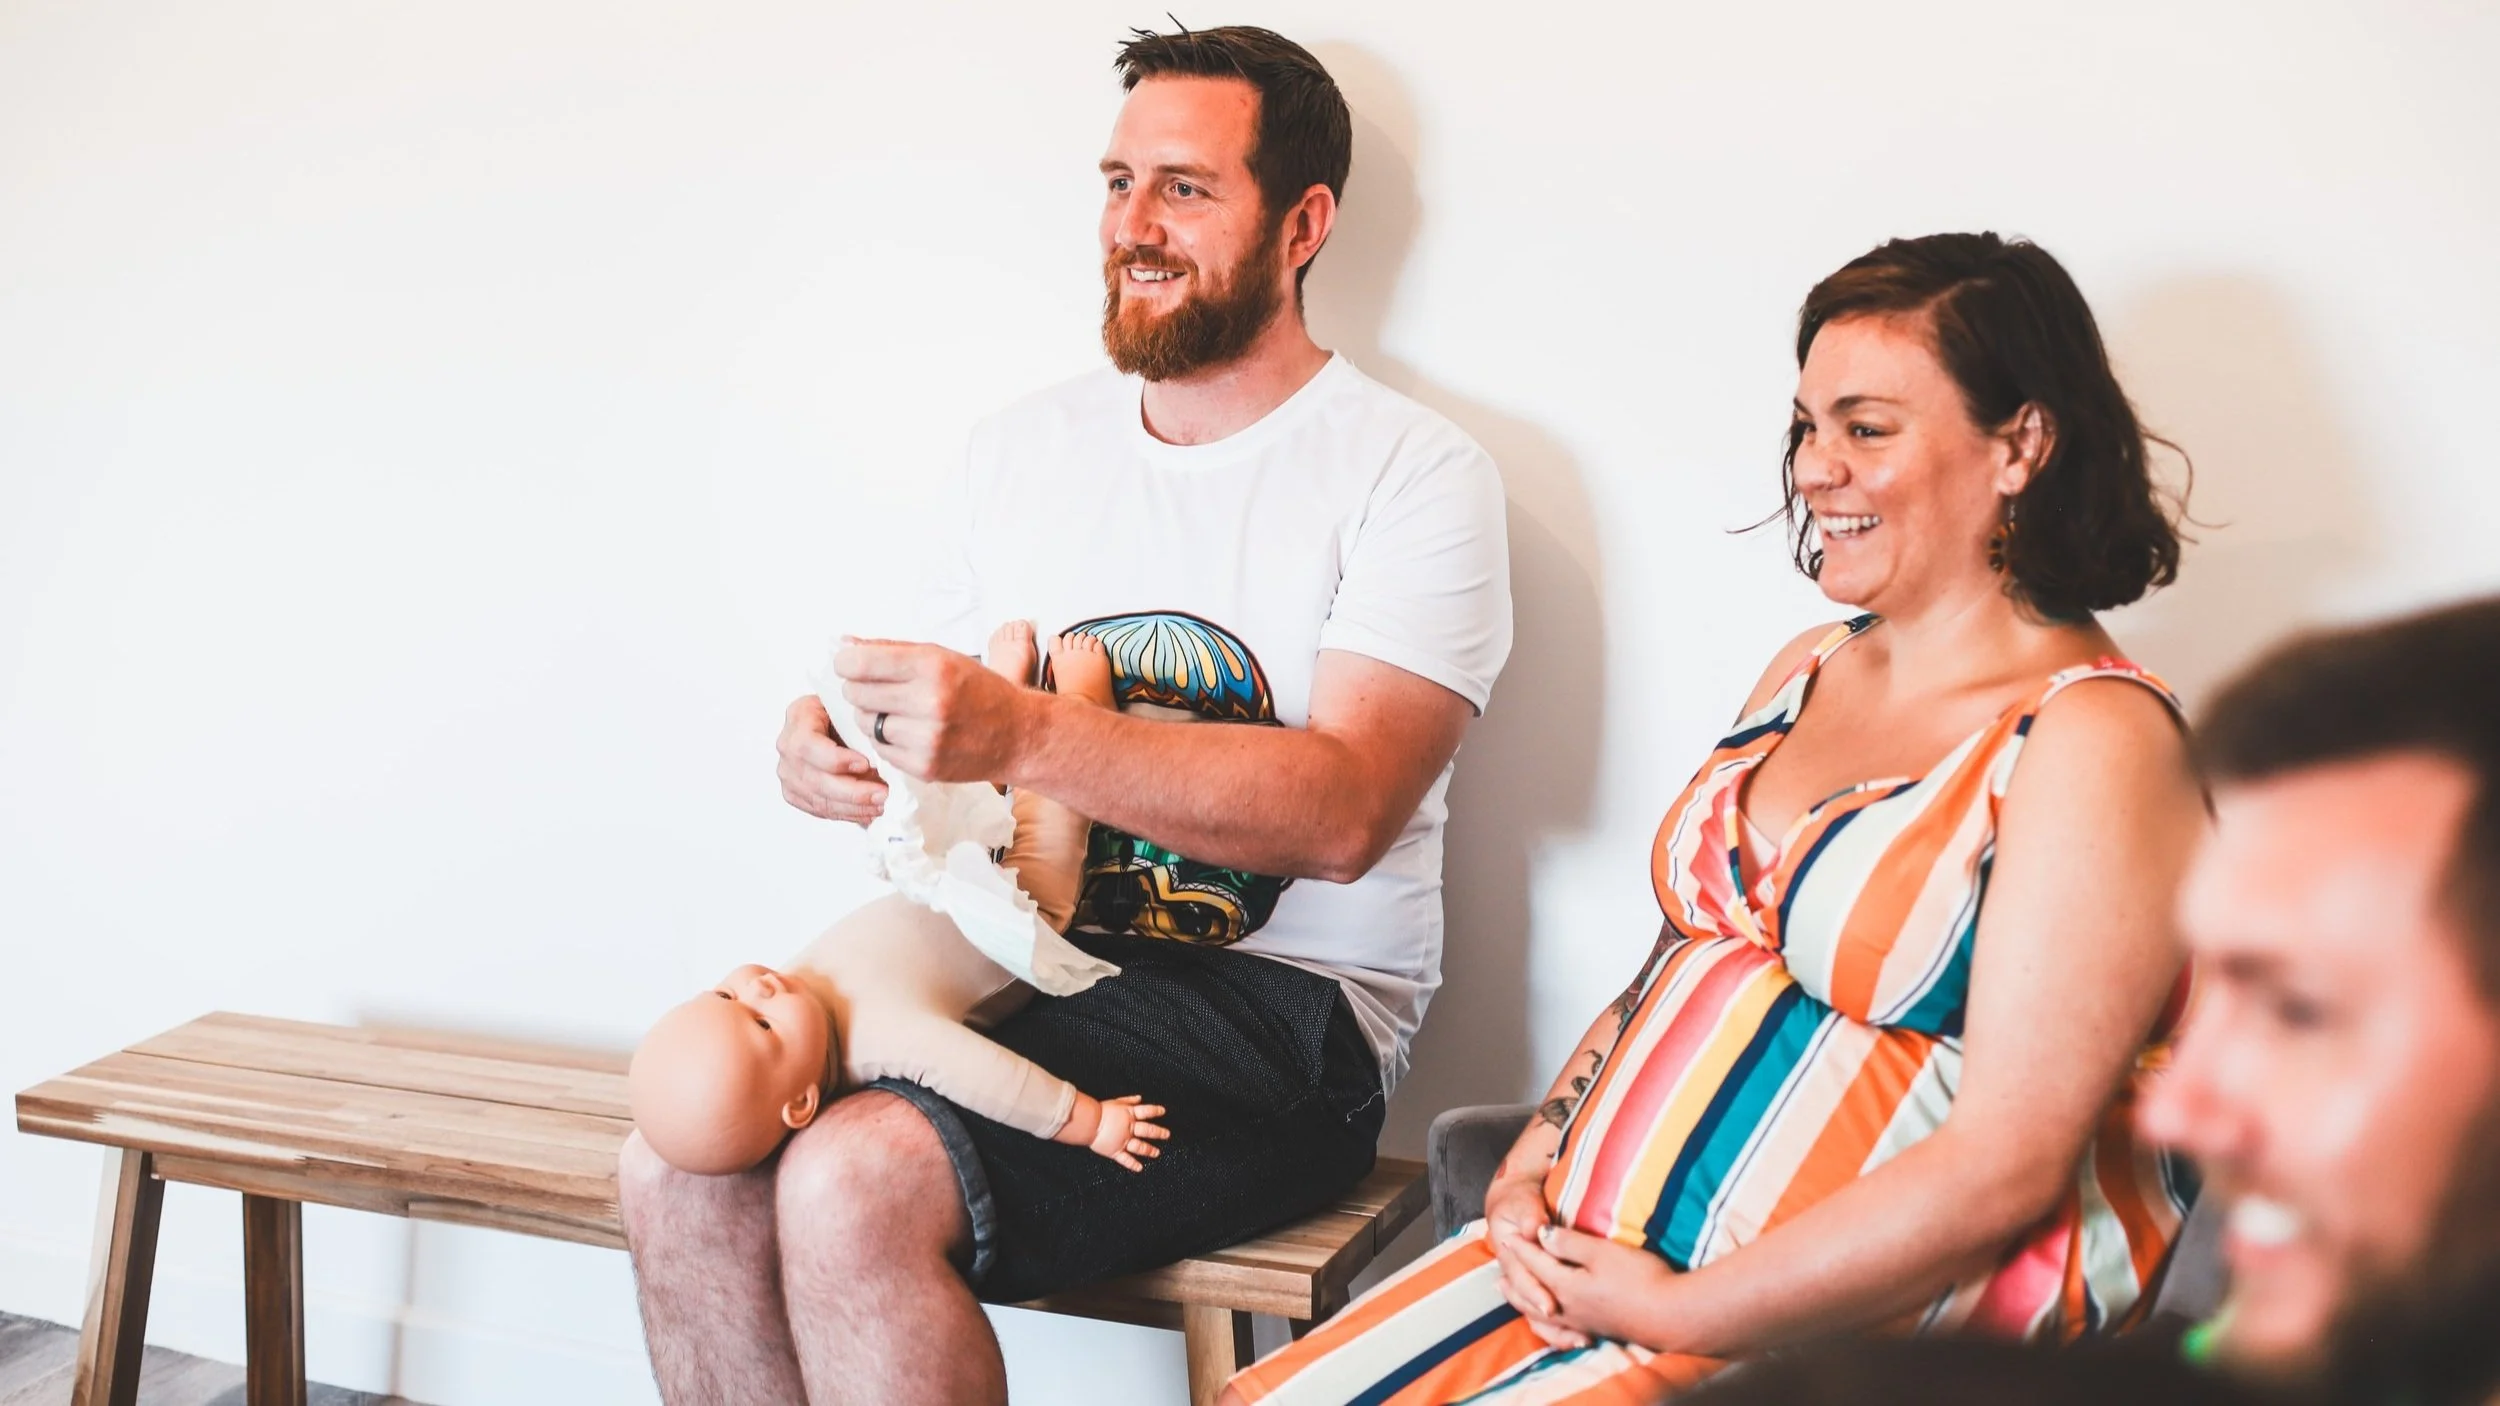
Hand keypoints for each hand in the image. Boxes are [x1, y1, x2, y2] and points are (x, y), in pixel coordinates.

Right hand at [777, 695, 886, 823]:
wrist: (832, 722)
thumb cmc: (843, 713)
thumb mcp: (851, 709)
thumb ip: (859, 726)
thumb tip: (883, 754)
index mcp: (799, 716)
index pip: (807, 744)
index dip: (835, 759)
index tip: (864, 764)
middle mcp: (788, 746)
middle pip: (814, 778)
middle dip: (851, 791)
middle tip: (881, 794)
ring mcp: (789, 772)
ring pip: (818, 798)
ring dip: (853, 807)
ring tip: (880, 806)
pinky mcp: (795, 792)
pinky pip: (820, 809)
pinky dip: (846, 813)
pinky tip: (868, 812)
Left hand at [832, 638, 1033, 782]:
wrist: (1016, 734)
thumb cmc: (977, 690)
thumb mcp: (941, 657)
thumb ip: (890, 649)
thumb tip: (843, 642)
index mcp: (933, 666)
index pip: (861, 663)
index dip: (846, 663)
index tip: (849, 665)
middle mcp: (930, 702)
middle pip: (857, 693)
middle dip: (860, 689)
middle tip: (881, 689)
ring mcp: (927, 738)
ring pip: (865, 723)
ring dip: (873, 716)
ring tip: (901, 712)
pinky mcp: (924, 766)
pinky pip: (880, 749)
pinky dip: (888, 740)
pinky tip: (911, 733)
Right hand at [1088, 1094, 1170, 1172]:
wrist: (1088, 1123)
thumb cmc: (1099, 1111)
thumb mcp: (1115, 1102)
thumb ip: (1128, 1100)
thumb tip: (1139, 1098)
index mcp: (1129, 1114)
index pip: (1146, 1111)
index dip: (1156, 1111)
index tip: (1163, 1112)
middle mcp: (1129, 1128)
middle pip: (1148, 1130)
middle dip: (1159, 1133)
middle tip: (1167, 1135)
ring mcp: (1123, 1140)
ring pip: (1140, 1146)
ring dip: (1150, 1150)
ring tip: (1157, 1153)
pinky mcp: (1115, 1151)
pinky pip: (1126, 1159)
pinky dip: (1133, 1164)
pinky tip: (1140, 1168)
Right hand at [1482, 1172, 1586, 1348]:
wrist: (1514, 1202)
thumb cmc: (1520, 1200)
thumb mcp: (1522, 1201)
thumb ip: (1529, 1214)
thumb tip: (1534, 1229)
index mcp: (1508, 1253)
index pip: (1520, 1277)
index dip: (1534, 1292)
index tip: (1550, 1305)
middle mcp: (1516, 1273)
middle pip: (1529, 1303)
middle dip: (1550, 1319)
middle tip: (1574, 1333)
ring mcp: (1528, 1284)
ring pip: (1536, 1315)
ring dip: (1556, 1330)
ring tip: (1580, 1341)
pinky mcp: (1542, 1288)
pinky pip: (1547, 1316)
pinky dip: (1561, 1329)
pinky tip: (1581, 1338)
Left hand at [1507, 1222, 1679, 1350]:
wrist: (1671, 1316)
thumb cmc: (1640, 1278)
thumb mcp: (1602, 1253)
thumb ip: (1569, 1243)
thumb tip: (1540, 1234)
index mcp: (1566, 1285)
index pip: (1536, 1263)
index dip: (1522, 1247)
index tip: (1507, 1234)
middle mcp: (1568, 1308)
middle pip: (1531, 1292)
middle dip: (1515, 1278)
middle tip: (1499, 1269)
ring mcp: (1582, 1323)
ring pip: (1540, 1314)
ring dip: (1522, 1301)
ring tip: (1511, 1294)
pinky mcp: (1597, 1330)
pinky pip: (1556, 1328)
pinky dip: (1542, 1322)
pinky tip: (1550, 1320)